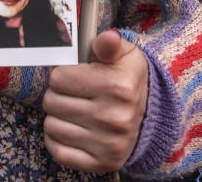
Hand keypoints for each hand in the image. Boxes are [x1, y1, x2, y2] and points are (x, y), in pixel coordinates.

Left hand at [42, 30, 147, 173]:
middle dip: (58, 95)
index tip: (76, 78)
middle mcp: (114, 118)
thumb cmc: (127, 82)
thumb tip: (107, 38)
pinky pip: (57, 151)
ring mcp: (108, 145)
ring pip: (51, 126)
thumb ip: (108, 44)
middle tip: (75, 96)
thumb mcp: (124, 56)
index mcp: (117, 88)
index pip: (58, 78)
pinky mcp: (102, 164)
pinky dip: (58, 140)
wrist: (150, 118)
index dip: (63, 75)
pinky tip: (72, 130)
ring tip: (76, 112)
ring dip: (58, 117)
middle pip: (51, 102)